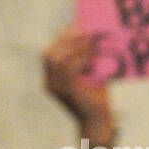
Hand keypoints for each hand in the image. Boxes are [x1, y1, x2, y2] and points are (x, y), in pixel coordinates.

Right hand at [43, 24, 113, 138]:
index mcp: (52, 78)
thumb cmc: (97, 99)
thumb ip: (87, 60)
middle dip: (65, 39)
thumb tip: (93, 37)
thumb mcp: (90, 76)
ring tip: (89, 40)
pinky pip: (69, 68)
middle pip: (48, 54)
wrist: (100, 122)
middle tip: (83, 30)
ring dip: (73, 46)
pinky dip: (80, 58)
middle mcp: (50, 83)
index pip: (50, 53)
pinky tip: (93, 55)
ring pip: (56, 59)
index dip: (61, 38)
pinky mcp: (67, 91)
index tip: (75, 26)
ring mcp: (56, 88)